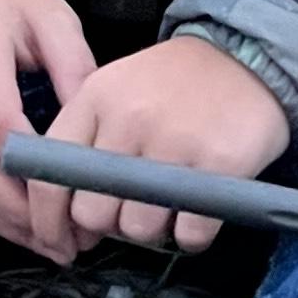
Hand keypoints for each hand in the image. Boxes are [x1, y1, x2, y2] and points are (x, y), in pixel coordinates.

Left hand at [39, 34, 291, 249]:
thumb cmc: (175, 83)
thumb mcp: (116, 90)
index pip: (49, 178)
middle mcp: (130, 120)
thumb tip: (65, 213)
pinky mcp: (220, 164)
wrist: (247, 56)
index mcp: (95, 100)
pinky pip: (189, 233)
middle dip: (109, 224)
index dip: (49, 221)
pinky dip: (192, 235)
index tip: (62, 241)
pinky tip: (197, 213)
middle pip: (93, 213)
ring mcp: (175, 143)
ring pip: (139, 228)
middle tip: (131, 210)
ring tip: (170, 205)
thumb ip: (85, 140)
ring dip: (154, 230)